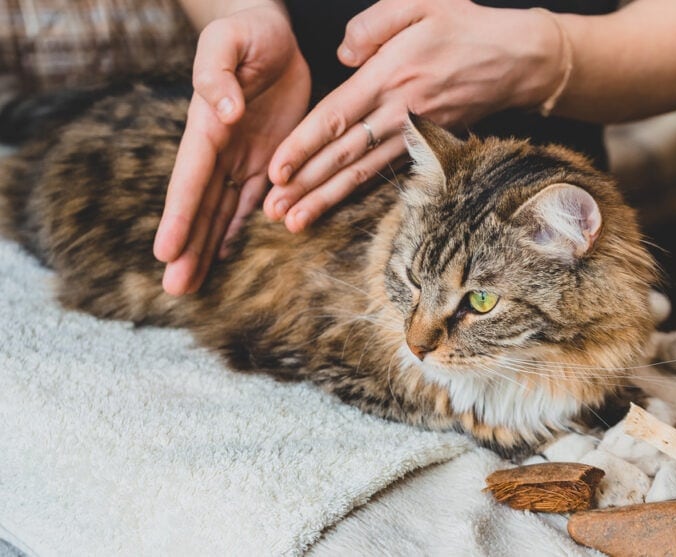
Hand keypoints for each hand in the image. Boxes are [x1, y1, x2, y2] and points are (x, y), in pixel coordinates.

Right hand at [153, 2, 310, 294]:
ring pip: (220, 212)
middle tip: (174, 289)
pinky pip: (249, 202)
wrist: (272, 36)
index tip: (164, 252)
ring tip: (190, 285)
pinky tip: (225, 255)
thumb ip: (218, 73)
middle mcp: (220, 150)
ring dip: (206, 249)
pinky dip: (237, 229)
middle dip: (187, 247)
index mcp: (208, 126)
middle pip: (200, 206)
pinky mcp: (265, 161)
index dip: (179, 216)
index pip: (190, 178)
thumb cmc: (249, 32)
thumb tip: (221, 111)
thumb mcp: (230, 41)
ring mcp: (240, 159)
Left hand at [264, 0, 565, 232]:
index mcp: (389, 76)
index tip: (276, 169)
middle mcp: (398, 112)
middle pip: (342, 155)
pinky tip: (335, 206)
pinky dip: (357, 192)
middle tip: (273, 210)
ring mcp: (414, 134)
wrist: (517, 61)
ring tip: (295, 222)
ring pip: (361, 172)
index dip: (303, 145)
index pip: (335, 118)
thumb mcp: (419, 2)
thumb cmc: (465, 28)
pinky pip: (384, 172)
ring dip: (326, 199)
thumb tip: (341, 56)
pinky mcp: (426, 144)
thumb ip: (372, 24)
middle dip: (305, 185)